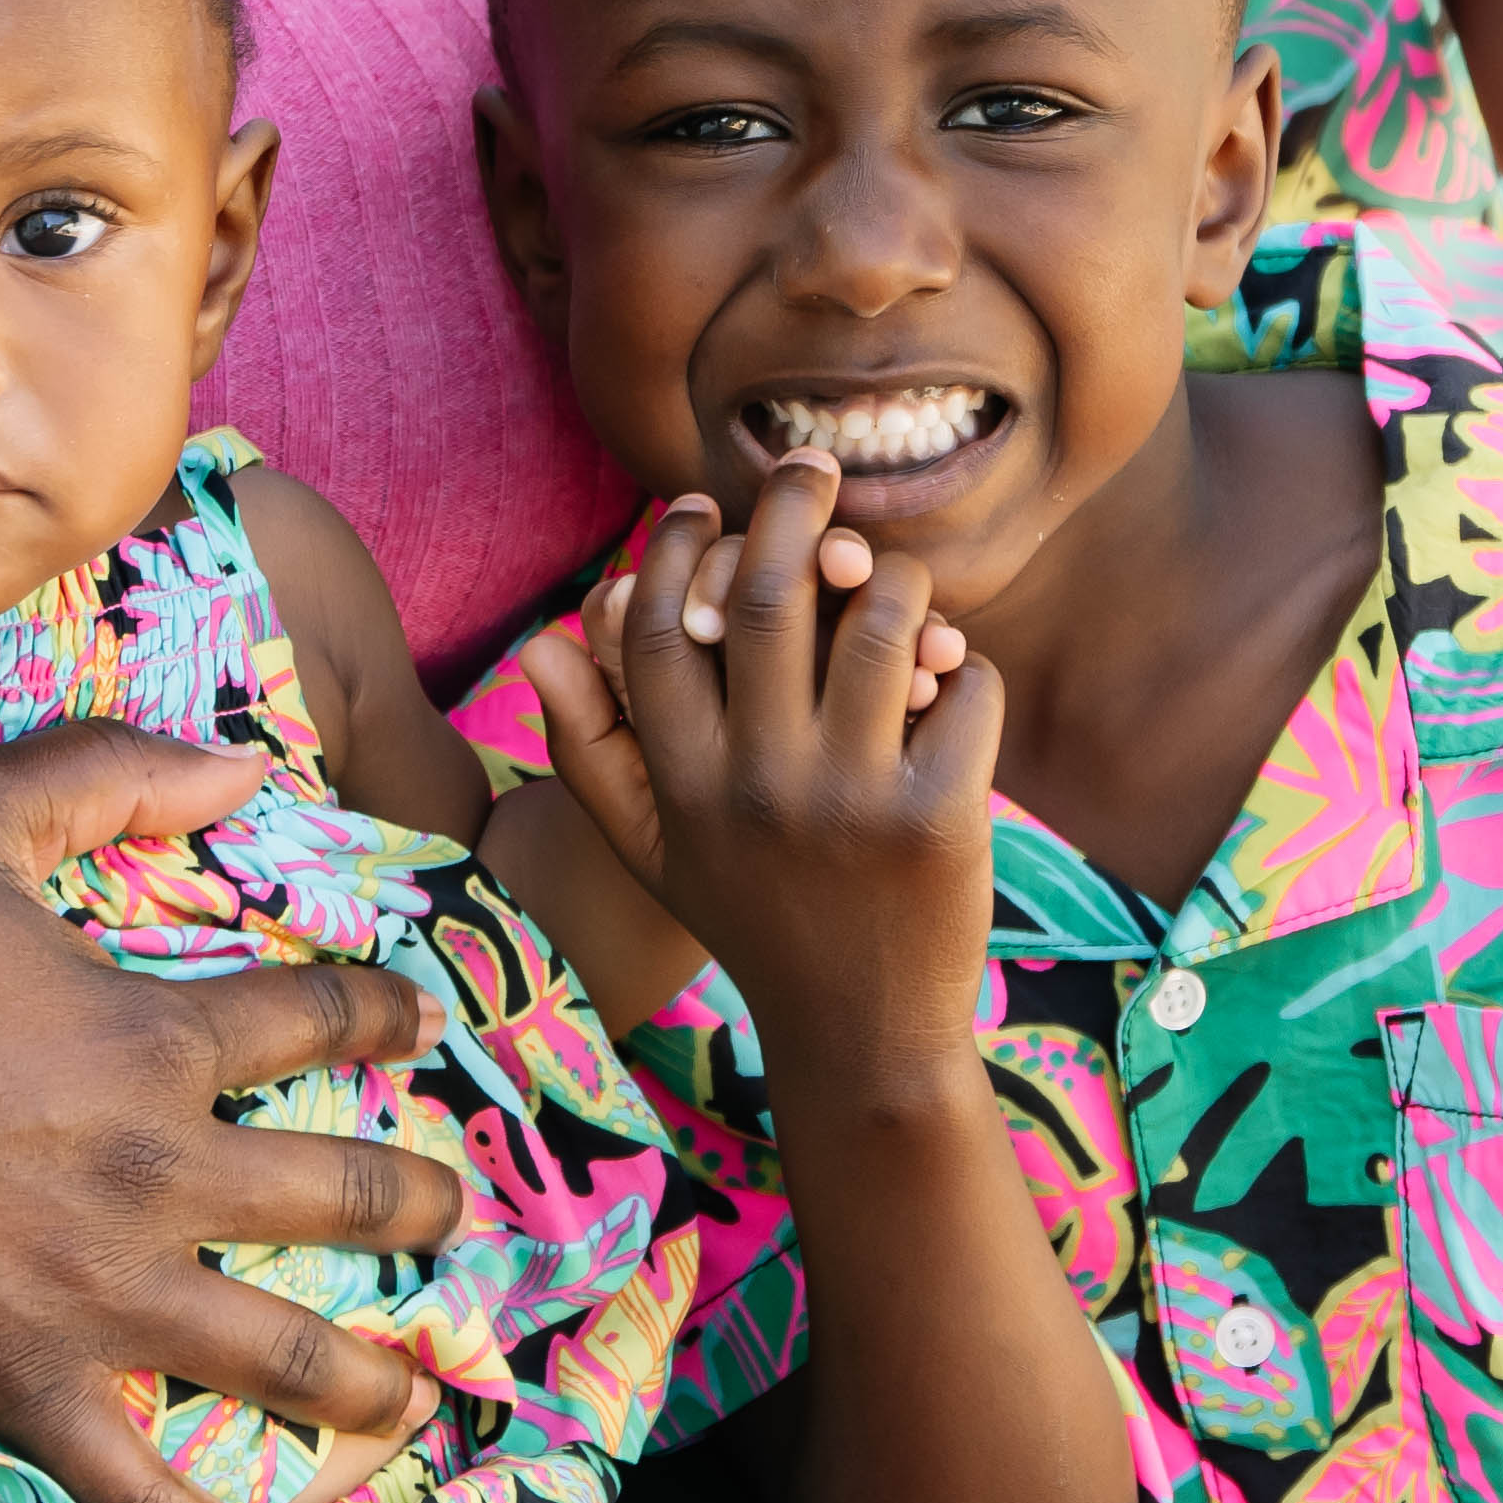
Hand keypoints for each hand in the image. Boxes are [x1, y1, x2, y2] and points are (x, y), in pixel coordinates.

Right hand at [0, 721, 452, 1502]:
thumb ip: (113, 773)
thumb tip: (248, 767)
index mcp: (152, 1037)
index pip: (318, 1020)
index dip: (385, 1014)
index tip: (418, 1020)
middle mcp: (154, 1172)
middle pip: (338, 1195)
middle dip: (415, 1205)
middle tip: (449, 1215)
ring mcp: (95, 1292)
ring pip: (281, 1354)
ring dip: (366, 1382)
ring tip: (408, 1398)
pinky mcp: (20, 1382)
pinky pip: (140, 1490)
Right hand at [520, 463, 995, 1086]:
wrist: (861, 1037)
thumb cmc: (755, 920)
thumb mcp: (653, 850)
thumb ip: (589, 749)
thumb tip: (539, 636)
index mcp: (682, 784)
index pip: (659, 626)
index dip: (675, 549)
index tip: (699, 506)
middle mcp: (757, 785)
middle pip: (773, 595)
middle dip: (793, 507)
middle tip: (812, 465)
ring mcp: (852, 800)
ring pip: (881, 621)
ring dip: (894, 579)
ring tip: (886, 576)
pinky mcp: (940, 817)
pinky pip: (963, 683)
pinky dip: (962, 664)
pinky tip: (946, 684)